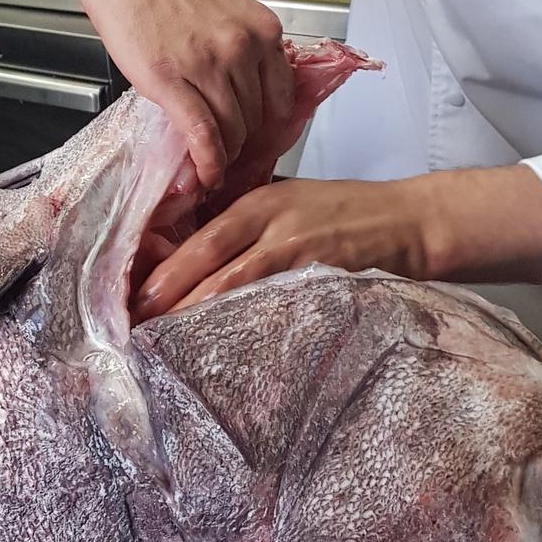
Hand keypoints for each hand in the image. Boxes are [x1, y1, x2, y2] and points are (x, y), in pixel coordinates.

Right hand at [0, 0, 293, 188]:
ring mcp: (209, 66)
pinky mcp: (172, 82)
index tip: (257, 139)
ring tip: (211, 164)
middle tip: (228, 155)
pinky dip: (206, 163)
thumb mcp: (223, 9)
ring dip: (222, 154)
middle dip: (243, 142)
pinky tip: (204, 175)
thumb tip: (237, 93)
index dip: (268, 126)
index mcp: (263, 31)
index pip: (281, 96)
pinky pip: (201, 136)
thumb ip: (237, 48)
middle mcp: (244, 49)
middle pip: (255, 117)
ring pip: (230, 131)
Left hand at [132, 177, 432, 320]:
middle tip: (132, 326)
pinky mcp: (320, 268)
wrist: (409, 219)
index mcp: (258, 201)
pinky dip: (241, 317)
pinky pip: (270, 296)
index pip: (197, 237)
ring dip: (192, 310)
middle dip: (165, 294)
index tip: (131, 299)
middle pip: (204, 256)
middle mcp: (269, 216)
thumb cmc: (349, 217)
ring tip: (162, 339)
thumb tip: (199, 264)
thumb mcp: (293, 209)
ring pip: (230, 279)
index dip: (162, 270)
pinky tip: (220, 340)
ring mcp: (295, 241)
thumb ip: (251, 229)